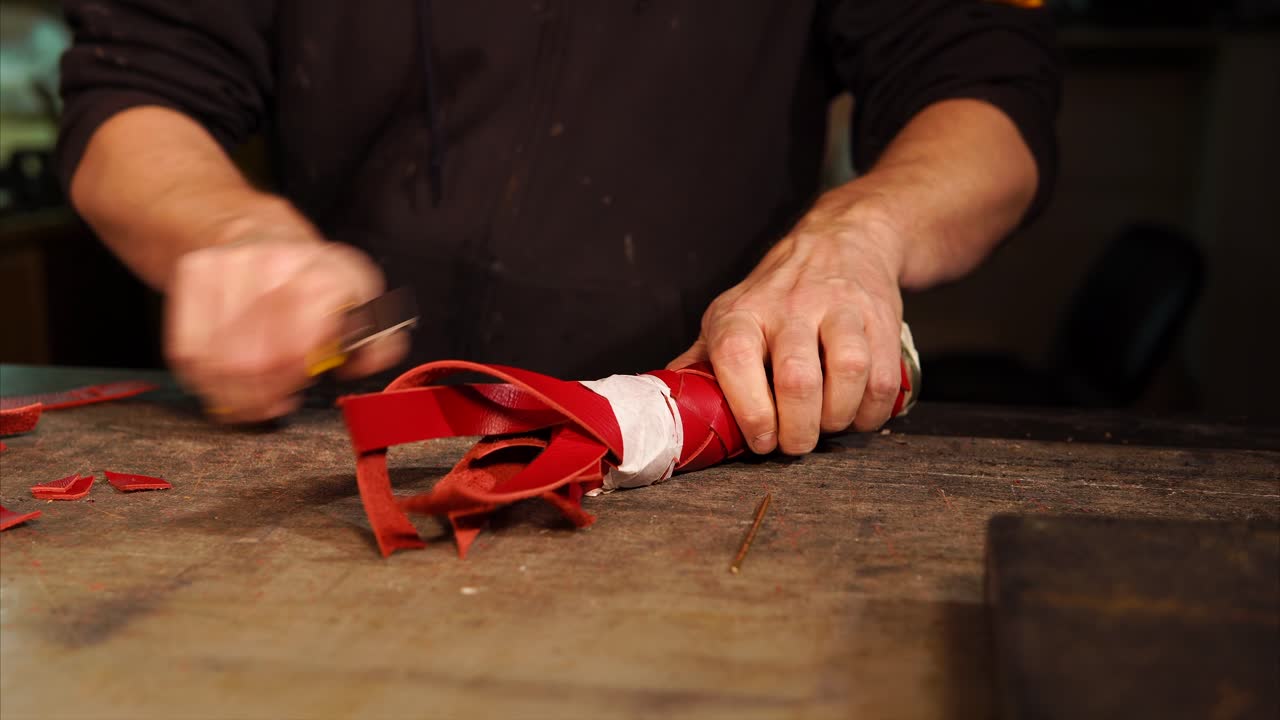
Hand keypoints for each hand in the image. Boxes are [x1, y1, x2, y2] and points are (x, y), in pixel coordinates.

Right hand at [164, 204, 407, 422]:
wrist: (253, 230)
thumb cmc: (312, 277)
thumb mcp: (359, 299)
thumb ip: (377, 339)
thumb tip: (367, 362)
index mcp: (326, 274)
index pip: (300, 346)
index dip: (293, 379)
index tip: (295, 390)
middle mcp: (277, 264)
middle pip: (256, 361)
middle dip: (262, 395)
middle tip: (269, 403)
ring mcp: (230, 268)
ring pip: (217, 360)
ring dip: (231, 395)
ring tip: (246, 400)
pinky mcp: (194, 275)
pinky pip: (187, 348)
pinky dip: (201, 378)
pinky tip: (220, 380)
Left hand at [669, 193, 906, 454]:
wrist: (840, 241)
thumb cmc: (775, 295)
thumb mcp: (730, 317)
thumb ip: (702, 362)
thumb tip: (667, 407)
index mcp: (742, 313)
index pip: (737, 359)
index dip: (750, 411)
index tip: (760, 440)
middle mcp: (790, 306)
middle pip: (798, 378)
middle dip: (798, 429)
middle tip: (796, 444)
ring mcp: (839, 309)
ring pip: (848, 372)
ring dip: (839, 417)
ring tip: (828, 425)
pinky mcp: (880, 318)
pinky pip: (884, 376)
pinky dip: (874, 410)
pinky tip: (859, 414)